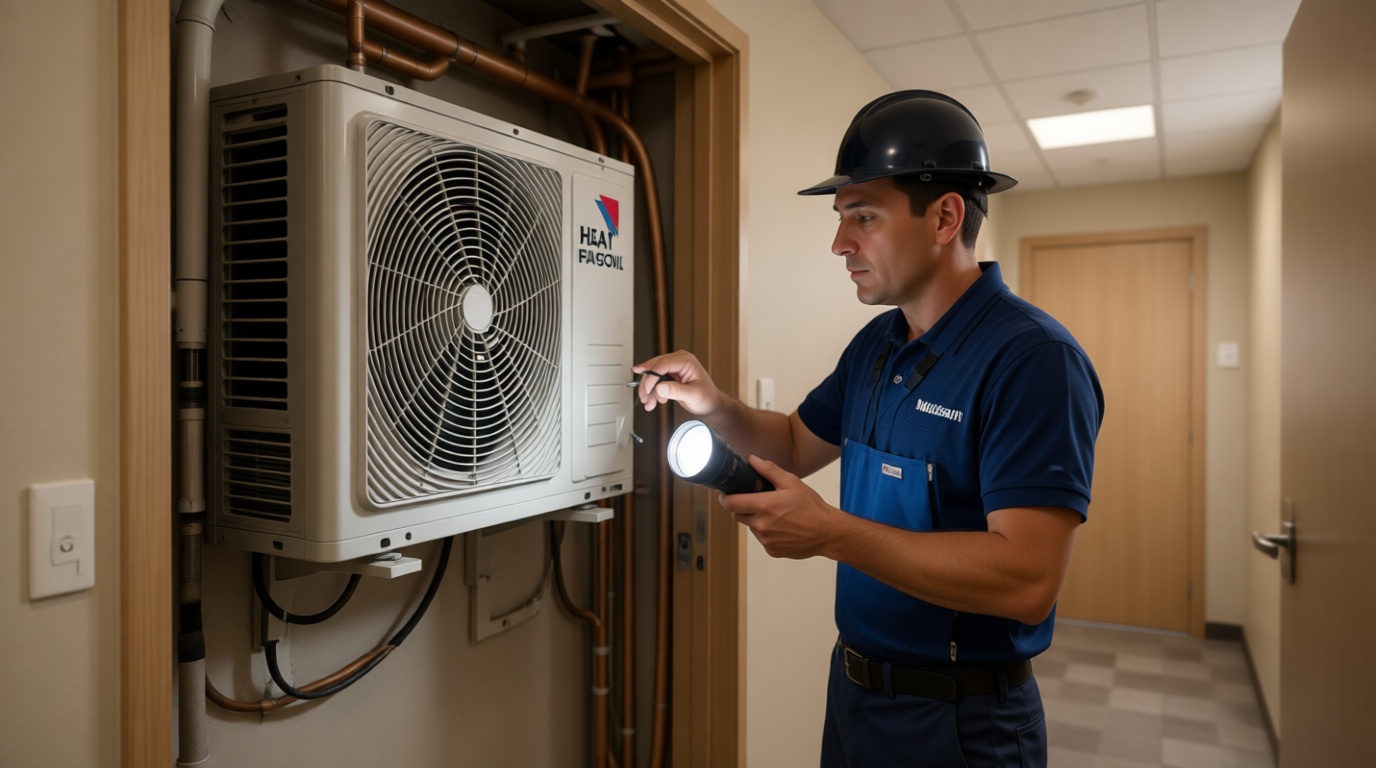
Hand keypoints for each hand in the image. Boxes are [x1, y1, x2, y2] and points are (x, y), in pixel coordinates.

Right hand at [632, 350, 723, 415]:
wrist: (710, 405)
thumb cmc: (707, 397)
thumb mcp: (693, 395)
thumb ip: (676, 391)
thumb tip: (659, 388)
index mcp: (686, 361)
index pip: (663, 364)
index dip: (652, 376)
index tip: (648, 389)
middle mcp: (678, 361)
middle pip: (654, 367)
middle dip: (647, 384)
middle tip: (644, 396)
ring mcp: (673, 368)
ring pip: (652, 375)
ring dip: (648, 390)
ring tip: (649, 403)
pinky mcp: (669, 376)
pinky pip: (655, 382)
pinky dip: (652, 392)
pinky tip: (654, 401)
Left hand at [720, 456, 842, 559]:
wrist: (828, 533)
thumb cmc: (812, 508)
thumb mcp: (791, 483)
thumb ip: (769, 470)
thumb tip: (752, 460)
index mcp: (764, 506)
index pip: (730, 504)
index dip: (725, 498)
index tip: (726, 495)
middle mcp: (761, 525)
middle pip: (738, 515)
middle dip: (743, 508)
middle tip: (758, 502)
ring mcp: (766, 540)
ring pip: (751, 528)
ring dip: (757, 520)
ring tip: (776, 515)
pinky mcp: (772, 550)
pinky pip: (762, 539)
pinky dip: (767, 533)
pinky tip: (783, 527)